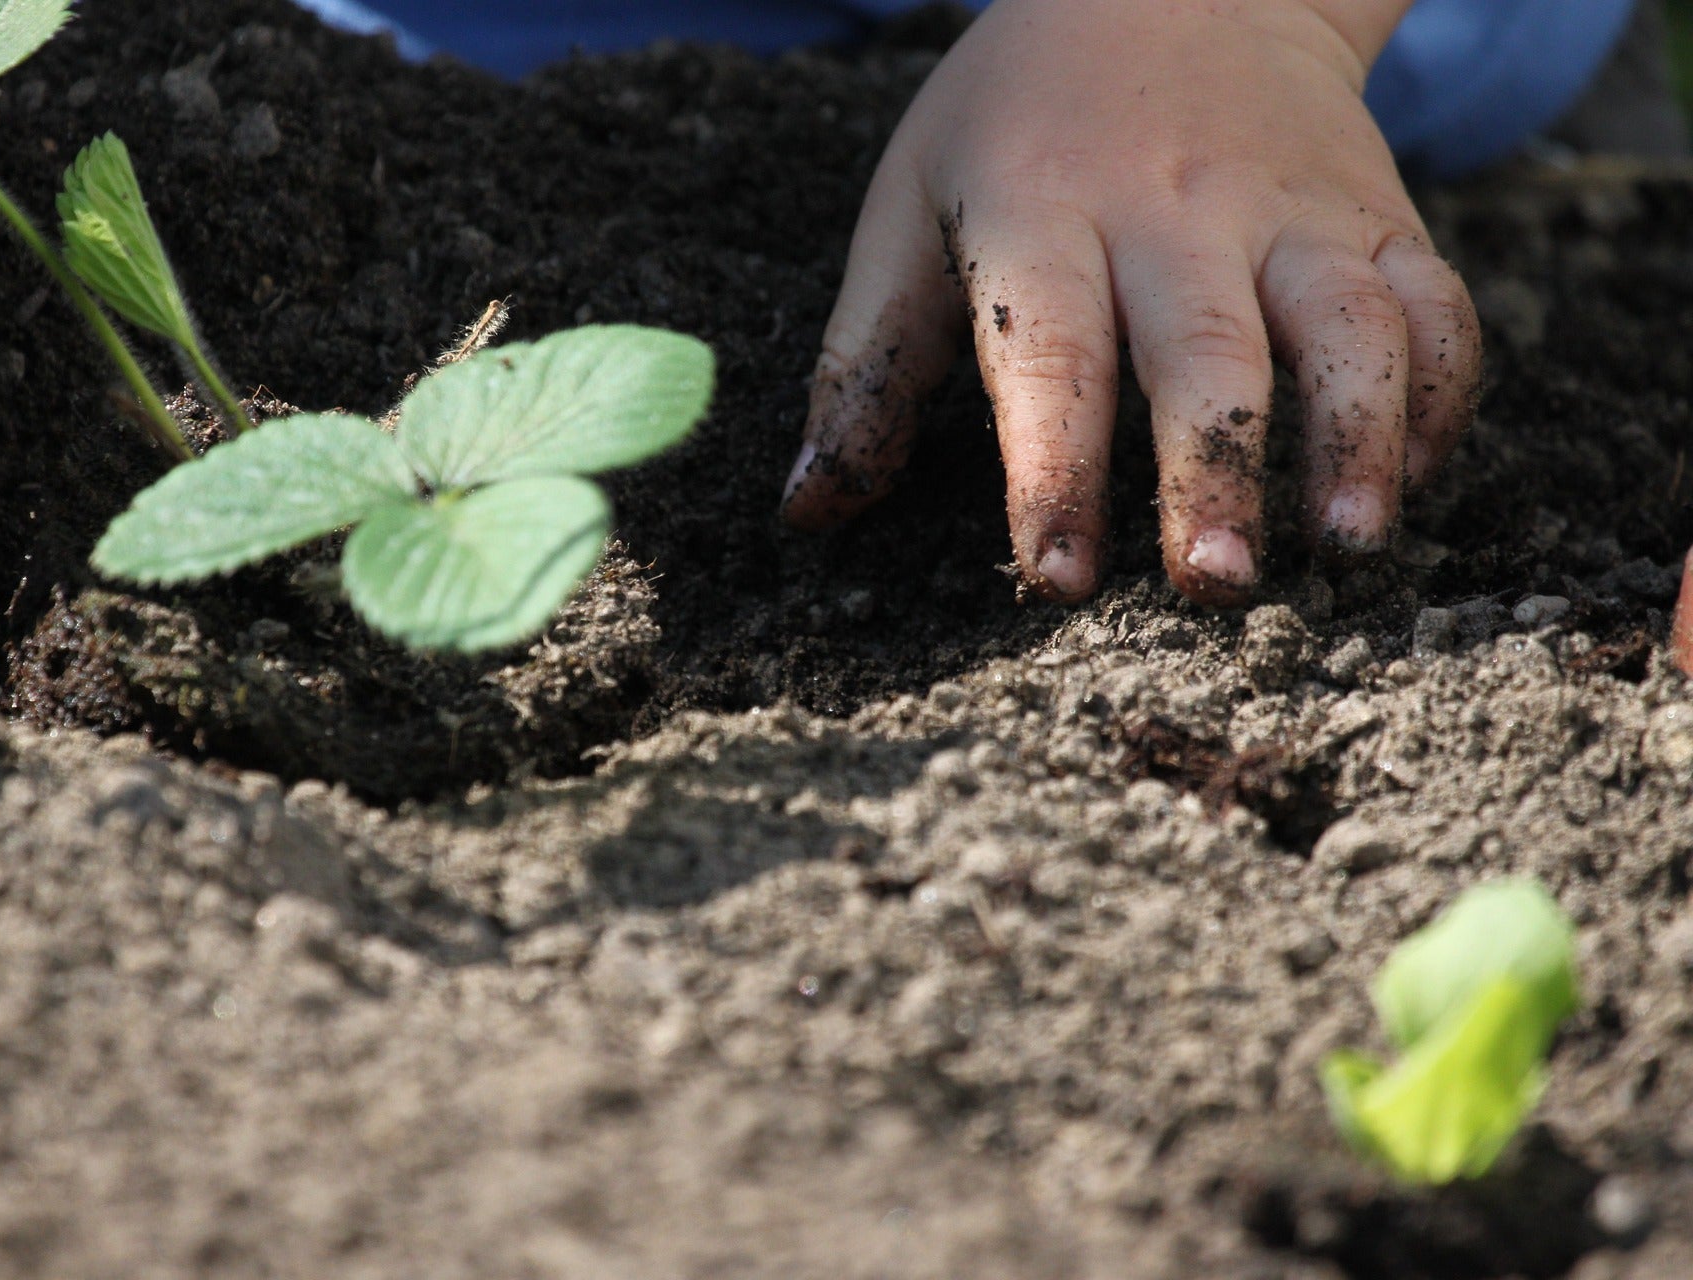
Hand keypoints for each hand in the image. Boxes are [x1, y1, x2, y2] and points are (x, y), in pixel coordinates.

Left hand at [781, 0, 1480, 605]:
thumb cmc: (1018, 121)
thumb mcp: (912, 205)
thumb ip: (866, 364)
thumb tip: (808, 513)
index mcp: (1044, 210)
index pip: (1049, 352)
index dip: (1054, 468)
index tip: (1054, 576)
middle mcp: (1178, 210)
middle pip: (1206, 349)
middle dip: (1212, 471)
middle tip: (1212, 587)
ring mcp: (1293, 209)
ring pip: (1347, 323)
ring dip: (1358, 434)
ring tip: (1350, 543)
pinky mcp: (1378, 215)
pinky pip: (1435, 305)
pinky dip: (1438, 394)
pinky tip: (1408, 479)